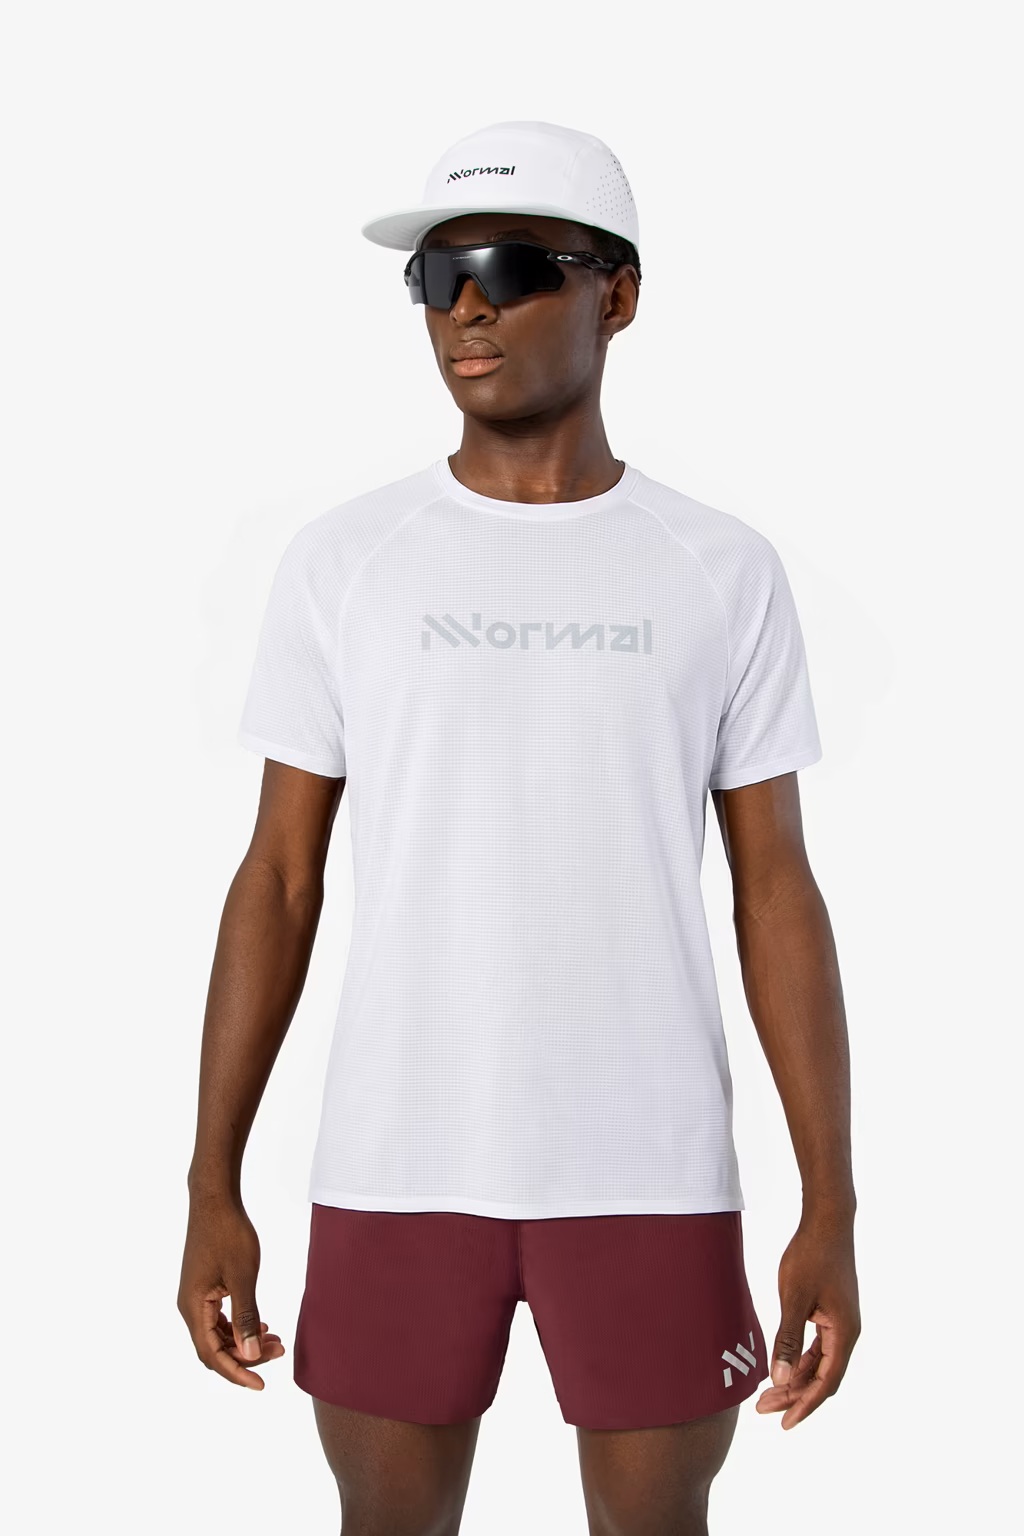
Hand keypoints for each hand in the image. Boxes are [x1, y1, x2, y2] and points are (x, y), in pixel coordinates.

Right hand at [177, 1195, 286, 1389]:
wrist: (215, 1199)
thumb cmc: (229, 1233)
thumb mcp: (242, 1276)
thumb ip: (246, 1317)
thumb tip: (249, 1356)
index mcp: (193, 1308)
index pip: (213, 1355)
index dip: (237, 1373)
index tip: (261, 1385)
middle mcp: (189, 1307)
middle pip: (215, 1348)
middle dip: (245, 1357)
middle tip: (279, 1352)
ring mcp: (196, 1297)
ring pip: (218, 1334)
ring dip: (244, 1341)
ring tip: (275, 1340)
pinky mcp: (204, 1287)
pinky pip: (219, 1318)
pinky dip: (239, 1326)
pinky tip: (260, 1324)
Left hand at [755, 1212, 859, 1428]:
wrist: (827, 1222)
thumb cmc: (812, 1256)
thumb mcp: (795, 1298)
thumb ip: (788, 1339)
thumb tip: (779, 1379)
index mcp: (844, 1334)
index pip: (826, 1382)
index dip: (805, 1404)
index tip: (785, 1423)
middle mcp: (847, 1333)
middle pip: (821, 1376)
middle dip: (794, 1395)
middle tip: (763, 1409)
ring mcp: (840, 1323)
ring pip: (818, 1362)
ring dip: (794, 1378)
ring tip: (766, 1394)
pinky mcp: (831, 1313)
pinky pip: (816, 1346)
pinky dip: (799, 1359)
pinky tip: (780, 1366)